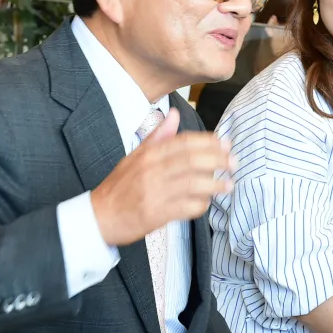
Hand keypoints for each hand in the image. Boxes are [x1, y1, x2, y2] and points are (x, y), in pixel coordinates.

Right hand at [90, 108, 236, 246]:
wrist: (99, 217)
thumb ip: (157, 136)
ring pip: (193, 183)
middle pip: (191, 160)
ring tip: (228, 185)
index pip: (183, 142)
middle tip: (233, 162)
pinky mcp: (157, 214)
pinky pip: (186, 207)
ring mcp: (155, 192)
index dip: (208, 142)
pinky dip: (200, 204)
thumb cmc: (119, 187)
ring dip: (215, 184)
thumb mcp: (135, 157)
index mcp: (148, 155)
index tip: (225, 143)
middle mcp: (152, 171)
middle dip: (217, 160)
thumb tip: (174, 115)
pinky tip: (206, 202)